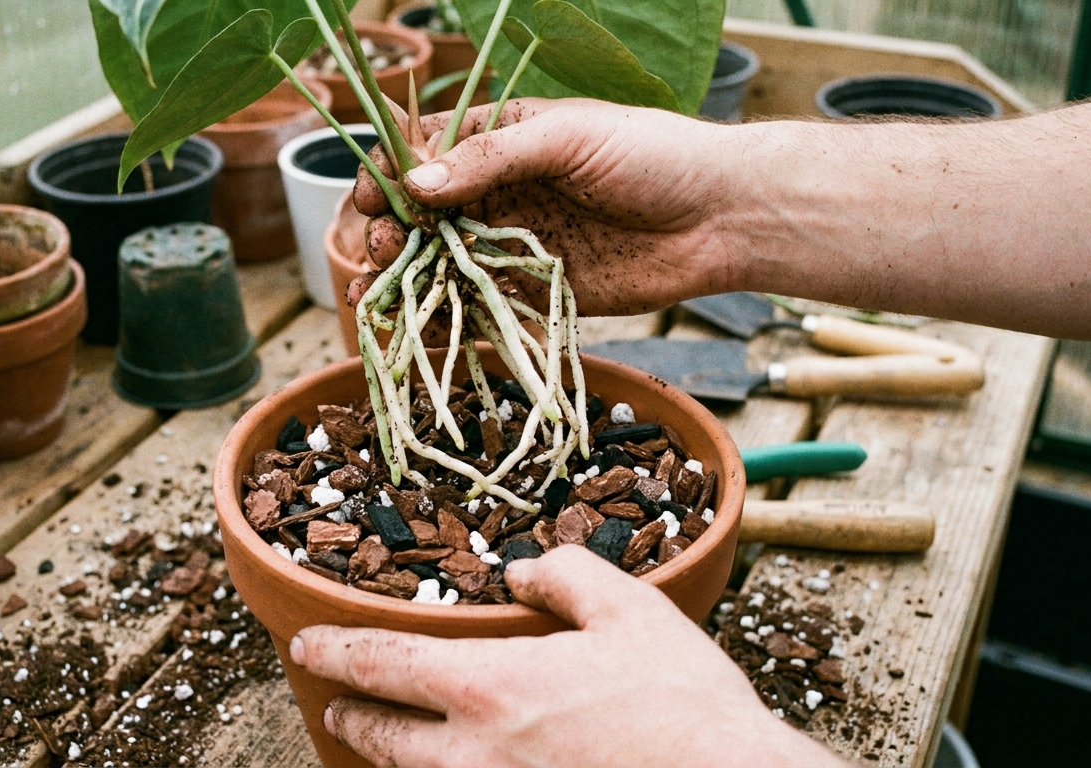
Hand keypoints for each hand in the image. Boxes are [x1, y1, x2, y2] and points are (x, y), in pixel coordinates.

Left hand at [290, 545, 844, 767]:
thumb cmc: (682, 704)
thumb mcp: (631, 611)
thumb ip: (567, 576)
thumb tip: (524, 571)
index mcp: (489, 688)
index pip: (384, 665)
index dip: (336, 651)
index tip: (305, 644)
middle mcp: (473, 755)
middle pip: (382, 736)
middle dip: (351, 714)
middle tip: (335, 703)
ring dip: (391, 757)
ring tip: (381, 740)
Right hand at [350, 98, 754, 315]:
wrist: (721, 218)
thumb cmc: (654, 156)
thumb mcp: (569, 139)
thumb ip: (493, 157)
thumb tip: (417, 181)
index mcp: (503, 140)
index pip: (424, 150)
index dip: (389, 173)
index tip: (369, 198)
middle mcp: (500, 190)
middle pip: (421, 212)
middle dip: (390, 231)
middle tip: (384, 249)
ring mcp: (514, 242)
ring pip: (439, 261)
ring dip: (401, 277)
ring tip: (372, 295)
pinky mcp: (535, 290)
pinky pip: (477, 302)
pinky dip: (441, 315)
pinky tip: (411, 325)